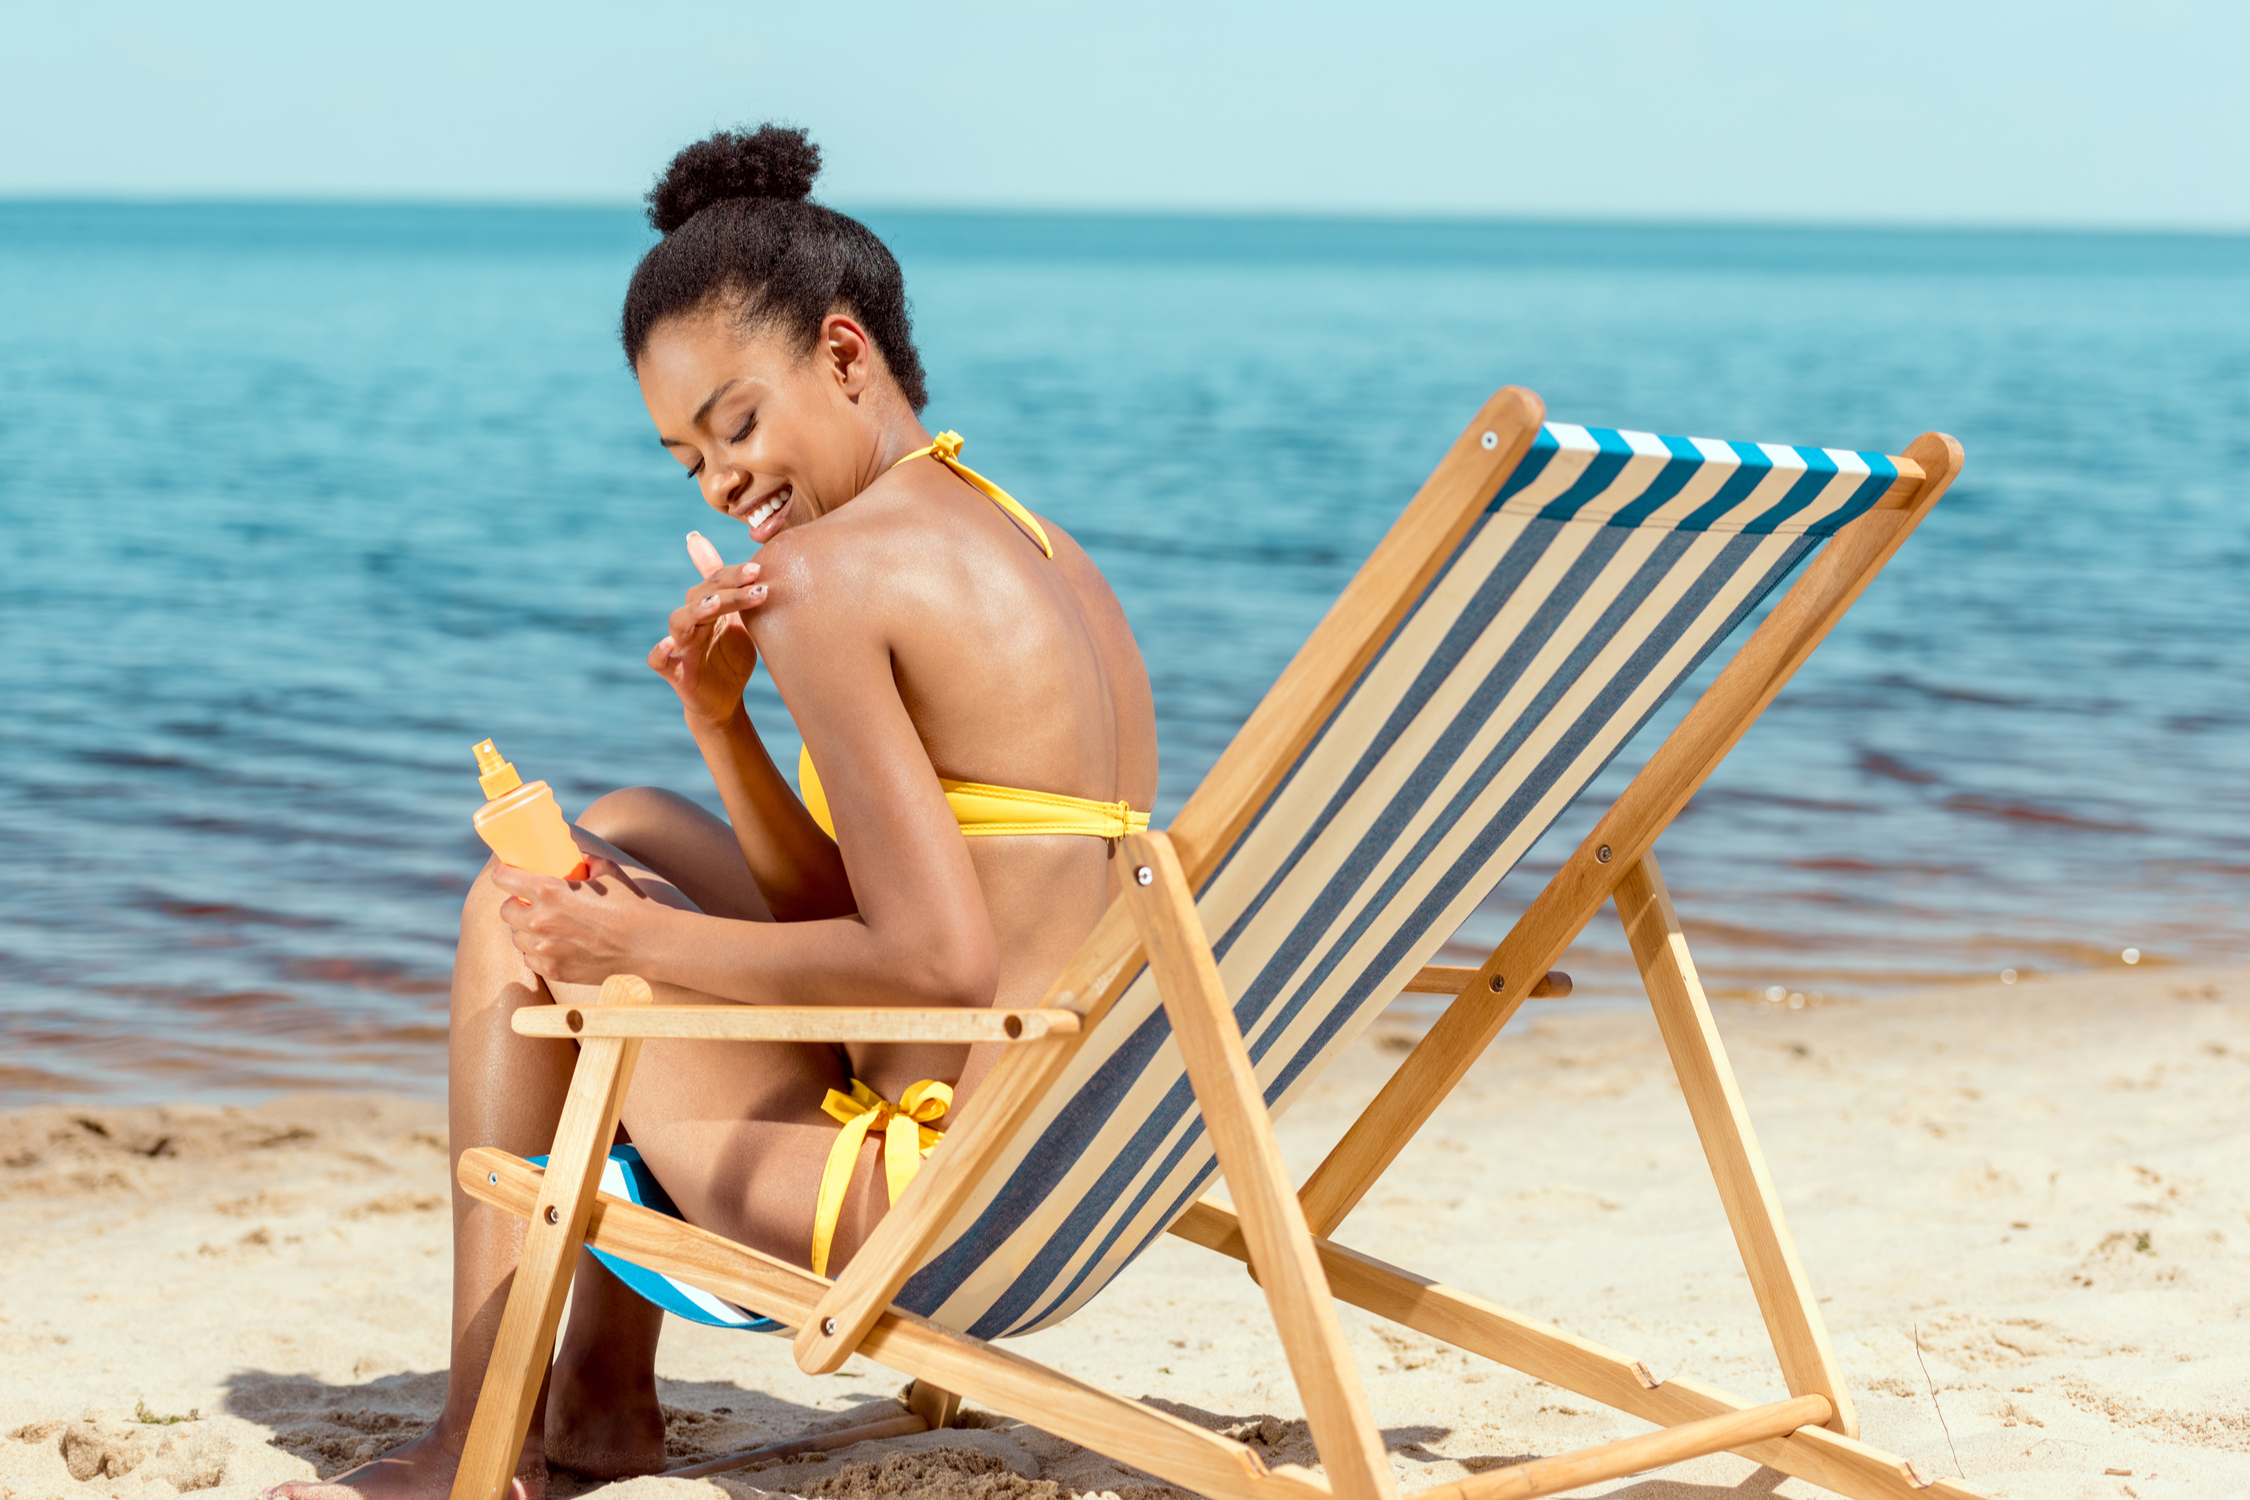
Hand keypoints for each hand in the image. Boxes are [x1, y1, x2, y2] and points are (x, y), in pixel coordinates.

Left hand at [490, 857, 666, 986]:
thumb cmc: (629, 904)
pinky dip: (537, 952)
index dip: (504, 874)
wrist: (647, 943)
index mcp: (548, 891)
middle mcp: (539, 920)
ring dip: (525, 930)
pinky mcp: (553, 970)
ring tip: (544, 926)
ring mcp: (544, 949)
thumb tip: (574, 857)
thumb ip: (584, 861)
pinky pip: (530, 960)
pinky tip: (554, 945)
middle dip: (515, 904)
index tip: (508, 875)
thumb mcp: (607, 871)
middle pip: (505, 911)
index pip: (503, 878)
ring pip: (516, 937)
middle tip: (530, 903)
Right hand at [649, 531, 767, 724]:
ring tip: (715, 604)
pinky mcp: (675, 673)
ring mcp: (681, 646)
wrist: (725, 700)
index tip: (759, 569)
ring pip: (679, 621)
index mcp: (707, 608)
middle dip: (728, 588)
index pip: (716, 582)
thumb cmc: (731, 657)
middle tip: (755, 581)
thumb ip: (742, 596)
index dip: (735, 574)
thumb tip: (759, 563)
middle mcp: (692, 623)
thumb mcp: (742, 623)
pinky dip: (659, 651)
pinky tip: (668, 643)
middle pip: (701, 597)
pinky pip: (658, 661)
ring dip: (695, 610)